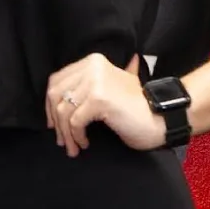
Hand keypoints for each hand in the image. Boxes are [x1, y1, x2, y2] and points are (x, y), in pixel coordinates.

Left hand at [45, 52, 165, 157]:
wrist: (159, 117)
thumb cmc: (136, 106)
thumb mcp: (111, 88)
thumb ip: (92, 84)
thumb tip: (63, 95)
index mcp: (92, 61)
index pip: (57, 80)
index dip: (50, 104)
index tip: (54, 123)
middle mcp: (92, 66)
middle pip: (56, 94)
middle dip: (55, 120)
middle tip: (61, 140)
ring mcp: (95, 81)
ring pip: (63, 110)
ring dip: (65, 134)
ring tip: (73, 147)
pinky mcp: (99, 98)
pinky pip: (74, 121)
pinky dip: (76, 136)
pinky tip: (85, 143)